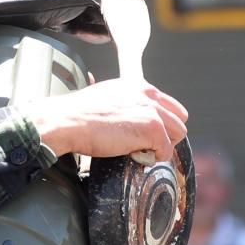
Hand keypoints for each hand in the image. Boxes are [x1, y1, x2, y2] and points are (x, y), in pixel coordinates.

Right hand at [22, 78, 187, 160]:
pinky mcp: (152, 129)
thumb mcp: (105, 97)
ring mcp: (153, 111)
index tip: (145, 134)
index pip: (169, 105)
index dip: (160, 123)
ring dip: (161, 146)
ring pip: (178, 134)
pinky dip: (152, 158)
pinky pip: (165, 151)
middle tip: (143, 144)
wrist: (66, 120)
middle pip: (179, 119)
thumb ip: (123, 103)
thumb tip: (128, 119)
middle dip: (166, 135)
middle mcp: (148, 95)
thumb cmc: (77, 114)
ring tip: (136, 150)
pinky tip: (133, 155)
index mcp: (138, 86)